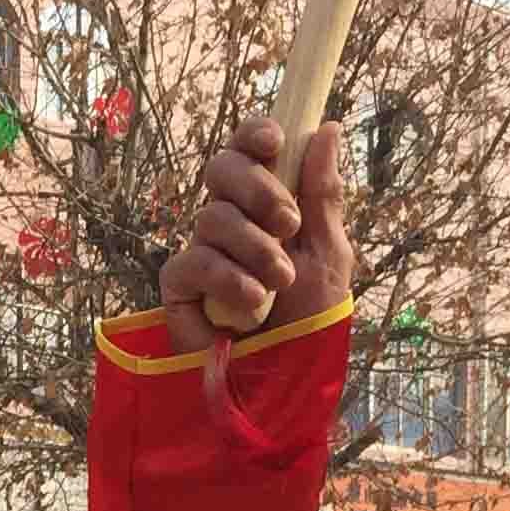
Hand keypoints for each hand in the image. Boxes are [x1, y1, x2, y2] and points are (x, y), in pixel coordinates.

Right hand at [161, 118, 355, 356]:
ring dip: (254, 248)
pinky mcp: (179, 289)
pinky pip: (192, 261)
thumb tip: (328, 129)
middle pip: (221, 168)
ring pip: (212, 216)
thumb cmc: (309, 324)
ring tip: (279, 283)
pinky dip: (226, 278)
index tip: (275, 140)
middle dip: (258, 189)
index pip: (247, 152)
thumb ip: (323, 195)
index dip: (253, 135)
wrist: (286, 380)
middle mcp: (230, 222)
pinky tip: (251, 303)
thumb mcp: (329, 254)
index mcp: (265, 206)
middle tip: (289, 225)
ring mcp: (202, 253)